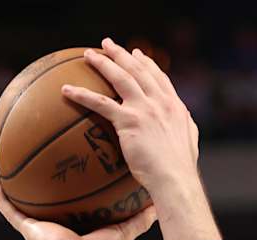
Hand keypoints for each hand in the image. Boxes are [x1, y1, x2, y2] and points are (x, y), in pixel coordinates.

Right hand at [0, 184, 156, 239]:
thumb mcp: (124, 233)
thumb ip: (139, 220)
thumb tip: (157, 206)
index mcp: (83, 231)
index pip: (84, 210)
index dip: (84, 194)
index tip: (87, 173)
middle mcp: (61, 231)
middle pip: (56, 206)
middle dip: (54, 191)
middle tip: (54, 164)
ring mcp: (43, 230)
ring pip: (31, 207)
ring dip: (24, 193)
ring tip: (19, 170)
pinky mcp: (29, 230)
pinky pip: (11, 213)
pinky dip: (3, 203)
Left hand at [63, 39, 200, 200]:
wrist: (175, 178)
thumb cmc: (180, 168)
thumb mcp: (190, 141)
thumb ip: (186, 127)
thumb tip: (186, 123)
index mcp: (174, 106)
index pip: (158, 78)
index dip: (146, 64)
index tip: (137, 54)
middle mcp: (159, 101)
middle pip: (138, 70)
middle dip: (122, 54)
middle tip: (108, 44)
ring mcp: (144, 108)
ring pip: (120, 78)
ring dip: (103, 63)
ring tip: (88, 55)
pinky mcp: (128, 120)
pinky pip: (100, 103)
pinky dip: (82, 94)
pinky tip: (67, 90)